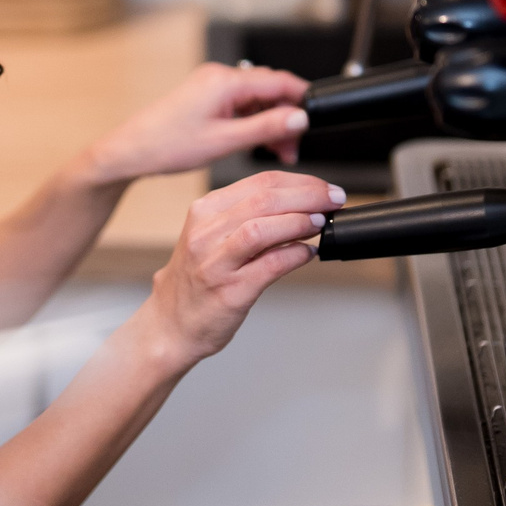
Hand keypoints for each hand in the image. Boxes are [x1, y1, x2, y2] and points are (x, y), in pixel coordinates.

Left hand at [79, 62, 311, 187]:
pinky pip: (240, 105)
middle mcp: (219, 77)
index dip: (302, 98)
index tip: (319, 115)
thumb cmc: (168, 146)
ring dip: (271, 122)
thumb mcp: (224, 141)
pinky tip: (258, 142)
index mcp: (224, 81)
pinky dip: (253, 122)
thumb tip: (298, 118)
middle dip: (286, 117)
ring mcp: (211, 86)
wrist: (132, 151)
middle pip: (268, 90)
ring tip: (279, 152)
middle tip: (293, 148)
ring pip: (256, 99)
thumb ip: (265, 128)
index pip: (278, 81)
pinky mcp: (206, 97)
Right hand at [137, 170, 344, 373]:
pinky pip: (269, 266)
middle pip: (265, 199)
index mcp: (204, 210)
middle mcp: (206, 232)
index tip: (325, 189)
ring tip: (321, 224)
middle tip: (334, 201)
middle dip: (309, 196)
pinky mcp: (229, 291)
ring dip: (300, 222)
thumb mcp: (213, 236)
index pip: (260, 182)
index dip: (301, 182)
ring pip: (263, 228)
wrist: (171, 323)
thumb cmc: (198, 279)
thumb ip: (248, 217)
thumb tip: (303, 203)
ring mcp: (215, 262)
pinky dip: (295, 256)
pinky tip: (307, 254)